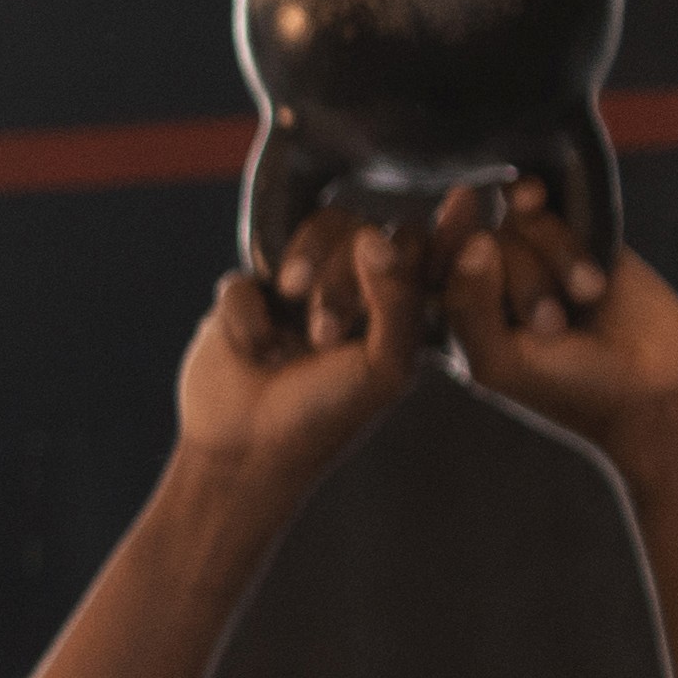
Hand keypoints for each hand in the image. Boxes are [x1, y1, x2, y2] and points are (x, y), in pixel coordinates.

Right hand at [169, 189, 458, 493]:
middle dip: (343, 273)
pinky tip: (253, 354)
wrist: (249, 454)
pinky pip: (246, 277)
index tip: (434, 223)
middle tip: (324, 334)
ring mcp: (294, 293)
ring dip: (306, 264)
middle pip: (358, 229)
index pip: (415, 243)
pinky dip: (248, 315)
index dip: (415, 243)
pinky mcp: (243, 303)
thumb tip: (374, 236)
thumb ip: (397, 299)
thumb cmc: (328, 415)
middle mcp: (350, 290)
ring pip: (312, 230)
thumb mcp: (385, 365)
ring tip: (292, 302)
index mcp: (394, 306)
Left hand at [438, 190, 677, 470]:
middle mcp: (491, 278)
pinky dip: (569, 242)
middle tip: (553, 327)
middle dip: (521, 280)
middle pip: (479, 239)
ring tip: (584, 301)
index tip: (485, 278)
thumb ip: (469, 305)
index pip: (426, 266)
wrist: (653, 390)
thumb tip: (477, 238)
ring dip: (553, 260)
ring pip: (519, 220)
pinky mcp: (583, 236)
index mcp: (455, 312)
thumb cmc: (564, 387)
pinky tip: (592, 279)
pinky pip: (562, 209)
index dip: (448, 261)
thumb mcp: (497, 361)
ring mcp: (537, 254)